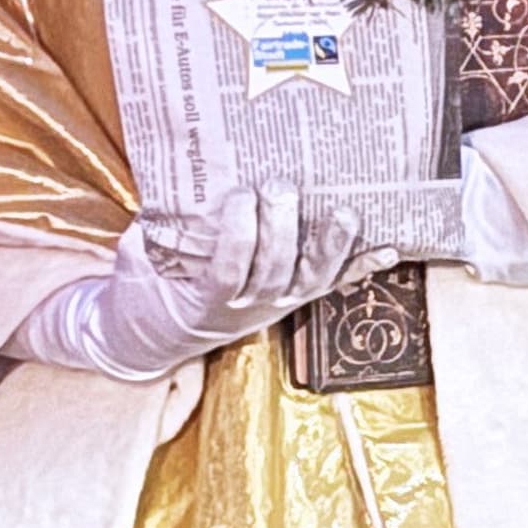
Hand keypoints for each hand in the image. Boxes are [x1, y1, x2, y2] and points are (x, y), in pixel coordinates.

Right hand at [14, 185, 367, 381]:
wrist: (154, 342)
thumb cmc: (144, 294)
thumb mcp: (137, 265)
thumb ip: (151, 233)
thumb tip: (168, 186)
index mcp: (208, 300)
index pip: (228, 269)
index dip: (238, 236)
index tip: (238, 196)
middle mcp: (251, 307)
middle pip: (274, 270)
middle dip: (282, 229)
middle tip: (281, 186)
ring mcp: (279, 305)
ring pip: (312, 281)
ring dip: (332, 248)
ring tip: (345, 215)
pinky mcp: (297, 299)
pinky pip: (334, 286)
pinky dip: (362, 268)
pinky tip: (390, 248)